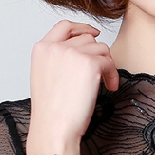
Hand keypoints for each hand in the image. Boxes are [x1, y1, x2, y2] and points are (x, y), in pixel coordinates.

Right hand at [26, 20, 119, 154]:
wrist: (54, 128)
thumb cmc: (51, 111)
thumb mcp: (46, 76)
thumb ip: (58, 58)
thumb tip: (82, 48)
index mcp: (41, 48)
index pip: (64, 26)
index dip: (81, 28)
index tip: (94, 33)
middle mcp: (55, 47)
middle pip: (87, 38)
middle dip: (97, 54)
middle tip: (100, 72)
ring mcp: (72, 53)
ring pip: (101, 49)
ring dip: (106, 65)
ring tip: (104, 83)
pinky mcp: (89, 63)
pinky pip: (109, 62)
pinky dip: (112, 74)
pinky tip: (109, 87)